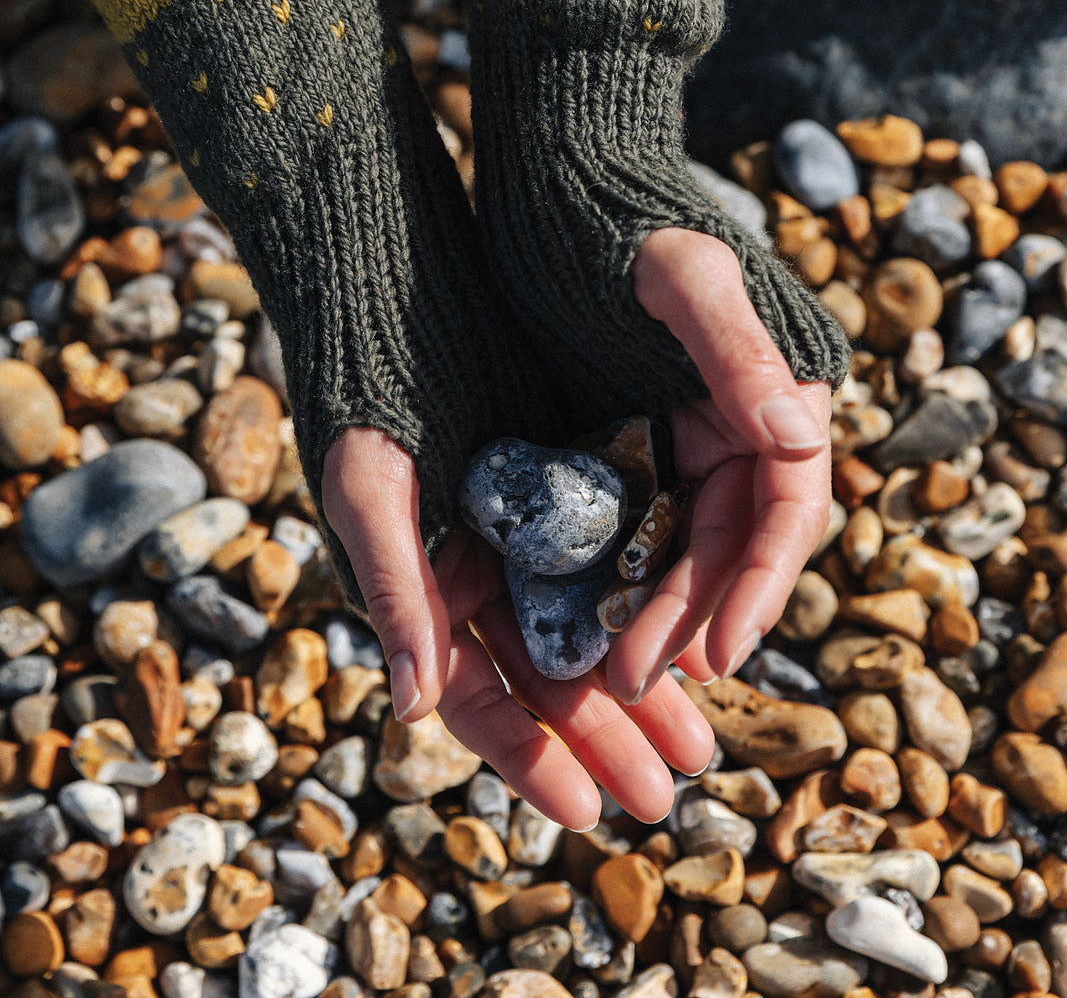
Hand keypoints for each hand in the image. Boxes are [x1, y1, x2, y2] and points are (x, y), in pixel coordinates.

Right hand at [322, 426, 715, 829]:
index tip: (585, 809)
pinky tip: (703, 643)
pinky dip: (655, 604)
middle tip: (666, 793)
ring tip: (698, 745)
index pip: (475, 693)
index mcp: (426, 586)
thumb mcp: (373, 485)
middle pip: (547, 676)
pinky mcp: (579, 480)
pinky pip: (623, 558)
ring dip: (642, 690)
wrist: (398, 282)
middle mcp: (482, 570)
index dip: (528, 753)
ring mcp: (533, 529)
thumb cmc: (369, 390)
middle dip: (604, 738)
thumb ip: (394, 587)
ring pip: (594, 628)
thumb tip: (412, 710)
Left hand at [604, 228, 832, 704]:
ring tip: (611, 674)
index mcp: (774, 392)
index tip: (722, 647)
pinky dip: (609, 576)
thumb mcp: (685, 275)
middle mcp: (737, 425)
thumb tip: (798, 434)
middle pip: (728, 543)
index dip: (760, 582)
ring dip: (652, 612)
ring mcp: (678, 438)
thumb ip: (738, 350)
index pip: (786, 505)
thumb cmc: (628, 222)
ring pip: (676, 548)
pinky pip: (623, 526)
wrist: (559, 187)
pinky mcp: (622, 443)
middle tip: (639, 678)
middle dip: (693, 616)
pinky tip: (577, 623)